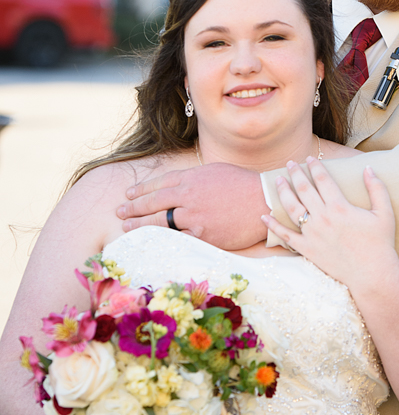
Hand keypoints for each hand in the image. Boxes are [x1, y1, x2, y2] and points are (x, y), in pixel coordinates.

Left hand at [117, 163, 268, 248]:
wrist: (263, 200)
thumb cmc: (242, 184)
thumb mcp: (214, 172)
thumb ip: (192, 178)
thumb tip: (175, 185)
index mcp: (191, 178)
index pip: (158, 183)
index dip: (140, 190)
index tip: (128, 194)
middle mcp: (188, 196)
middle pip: (153, 203)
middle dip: (133, 208)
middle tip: (119, 212)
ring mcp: (194, 216)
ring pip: (159, 222)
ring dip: (140, 225)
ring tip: (127, 227)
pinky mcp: (203, 235)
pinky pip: (177, 238)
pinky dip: (161, 240)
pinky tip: (151, 242)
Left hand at [262, 157, 398, 296]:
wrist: (372, 274)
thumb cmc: (380, 243)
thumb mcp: (384, 213)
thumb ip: (377, 188)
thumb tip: (369, 168)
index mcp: (340, 207)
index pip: (323, 180)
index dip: (315, 167)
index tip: (309, 158)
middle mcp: (323, 218)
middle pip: (304, 189)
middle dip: (296, 173)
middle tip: (289, 163)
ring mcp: (313, 234)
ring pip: (292, 208)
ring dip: (283, 192)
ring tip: (278, 181)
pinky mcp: (307, 249)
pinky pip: (286, 236)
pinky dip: (273, 226)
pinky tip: (264, 216)